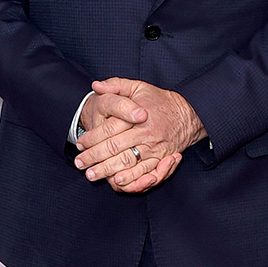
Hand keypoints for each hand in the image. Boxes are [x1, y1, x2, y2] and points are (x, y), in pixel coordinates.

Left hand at [74, 78, 204, 192]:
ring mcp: (155, 149)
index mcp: (139, 116)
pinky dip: (132, 179)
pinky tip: (118, 182)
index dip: (92, 138)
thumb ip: (116, 84)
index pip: (109, 129)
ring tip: (92, 174)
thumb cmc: (158, 101)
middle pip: (115, 148)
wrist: (187, 114)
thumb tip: (95, 85)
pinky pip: (146, 173)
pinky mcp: (162, 160)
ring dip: (108, 170)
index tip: (80, 144)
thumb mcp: (138, 86)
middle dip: (94, 157)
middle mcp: (147, 134)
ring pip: (127, 163)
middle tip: (80, 163)